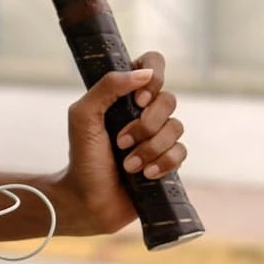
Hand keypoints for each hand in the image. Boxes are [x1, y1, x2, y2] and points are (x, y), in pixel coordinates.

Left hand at [57, 52, 187, 236]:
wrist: (88, 200)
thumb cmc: (82, 157)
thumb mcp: (83, 116)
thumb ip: (107, 87)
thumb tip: (144, 73)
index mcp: (124, 94)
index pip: (153, 64)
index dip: (153, 76)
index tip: (138, 100)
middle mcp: (144, 111)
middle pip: (169, 99)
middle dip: (146, 124)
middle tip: (120, 142)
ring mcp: (158, 135)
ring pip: (176, 127)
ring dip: (149, 148)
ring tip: (128, 165)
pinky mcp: (167, 159)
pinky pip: (181, 152)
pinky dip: (162, 163)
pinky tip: (144, 174)